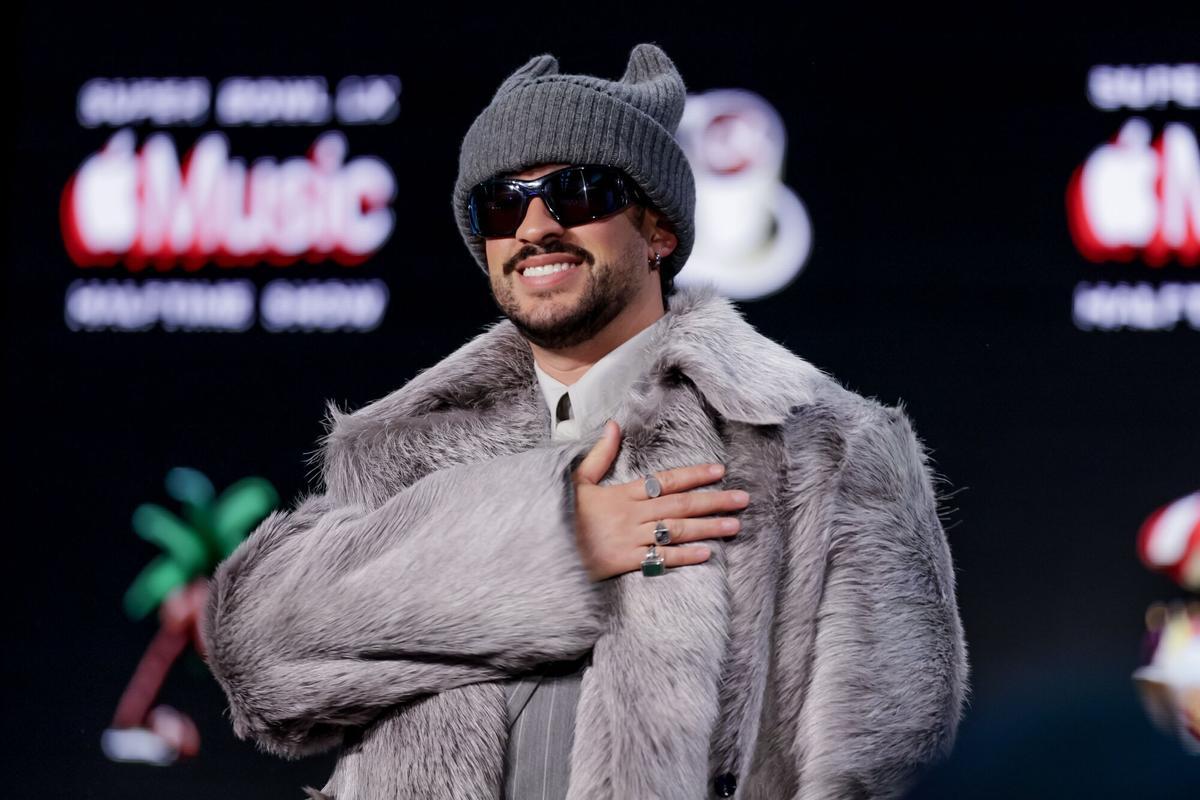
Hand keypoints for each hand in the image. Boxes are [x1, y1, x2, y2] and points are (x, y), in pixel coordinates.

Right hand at [571, 420, 748, 581]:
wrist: (542, 547)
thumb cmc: (558, 512)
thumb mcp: (575, 480)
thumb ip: (599, 455)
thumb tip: (615, 425)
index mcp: (621, 493)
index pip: (665, 480)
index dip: (694, 475)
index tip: (719, 471)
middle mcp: (630, 514)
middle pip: (679, 505)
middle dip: (714, 501)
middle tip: (743, 499)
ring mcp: (629, 539)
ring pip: (676, 531)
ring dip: (708, 528)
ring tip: (734, 525)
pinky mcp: (624, 562)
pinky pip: (659, 559)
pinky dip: (684, 556)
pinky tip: (707, 554)